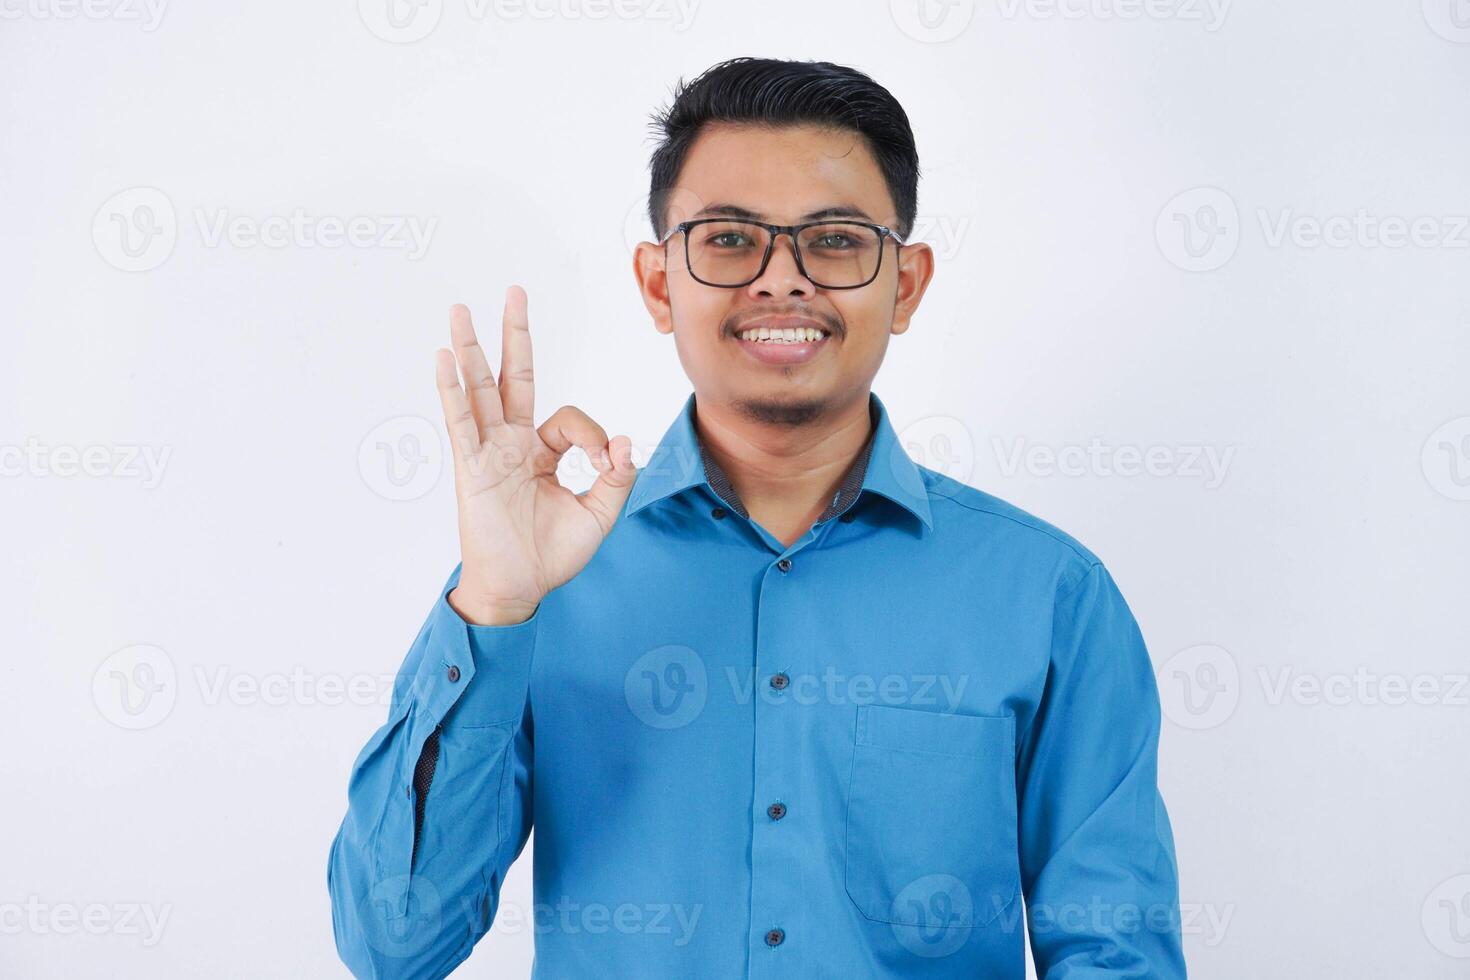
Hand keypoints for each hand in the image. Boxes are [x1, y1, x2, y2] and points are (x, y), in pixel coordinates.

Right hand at [436, 286, 634, 624]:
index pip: (569, 419)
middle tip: (514, 291)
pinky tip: (443, 358)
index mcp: (540, 452)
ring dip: (470, 348)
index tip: (605, 463)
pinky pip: (460, 422)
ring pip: (480, 390)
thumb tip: (627, 442)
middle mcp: (511, 444)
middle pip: (512, 377)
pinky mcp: (472, 467)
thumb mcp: (599, 513)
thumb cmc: (551, 554)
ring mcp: (488, 452)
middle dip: (514, 334)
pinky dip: (452, 390)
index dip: (595, 436)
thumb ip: (616, 477)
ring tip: (459, 309)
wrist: (520, 588)